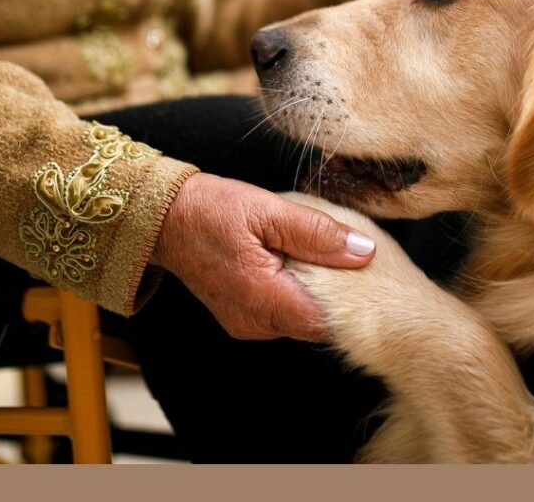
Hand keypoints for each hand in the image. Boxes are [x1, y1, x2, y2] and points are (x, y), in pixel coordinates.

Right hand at [150, 173, 376, 341]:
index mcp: (262, 299)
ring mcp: (247, 323)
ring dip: (316, 291)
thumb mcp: (269, 210)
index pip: (327, 322)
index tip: (368, 273)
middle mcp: (255, 322)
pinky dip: (296, 290)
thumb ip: (318, 233)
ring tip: (322, 253)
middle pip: (316, 322)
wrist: (165, 218)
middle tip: (349, 256)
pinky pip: (282, 312)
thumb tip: (364, 251)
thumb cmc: (212, 209)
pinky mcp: (243, 316)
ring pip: (300, 318)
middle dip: (338, 294)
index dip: (354, 300)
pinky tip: (298, 261)